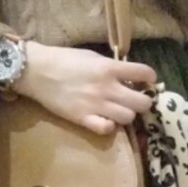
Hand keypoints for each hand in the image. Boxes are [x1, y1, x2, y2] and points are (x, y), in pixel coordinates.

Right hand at [17, 41, 155, 135]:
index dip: (150, 78)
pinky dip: (110, 126)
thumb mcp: (93, 57)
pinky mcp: (83, 119)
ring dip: (127, 114)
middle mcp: (107, 88)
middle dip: (143, 101)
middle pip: (142, 103)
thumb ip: (112, 67)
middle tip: (136, 99)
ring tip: (119, 110)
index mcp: (110, 68)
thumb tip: (130, 76)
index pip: (144, 73)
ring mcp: (96, 106)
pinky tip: (106, 120)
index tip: (147, 81)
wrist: (37, 72)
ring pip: (128, 118)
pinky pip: (106, 129)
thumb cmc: (65, 59)